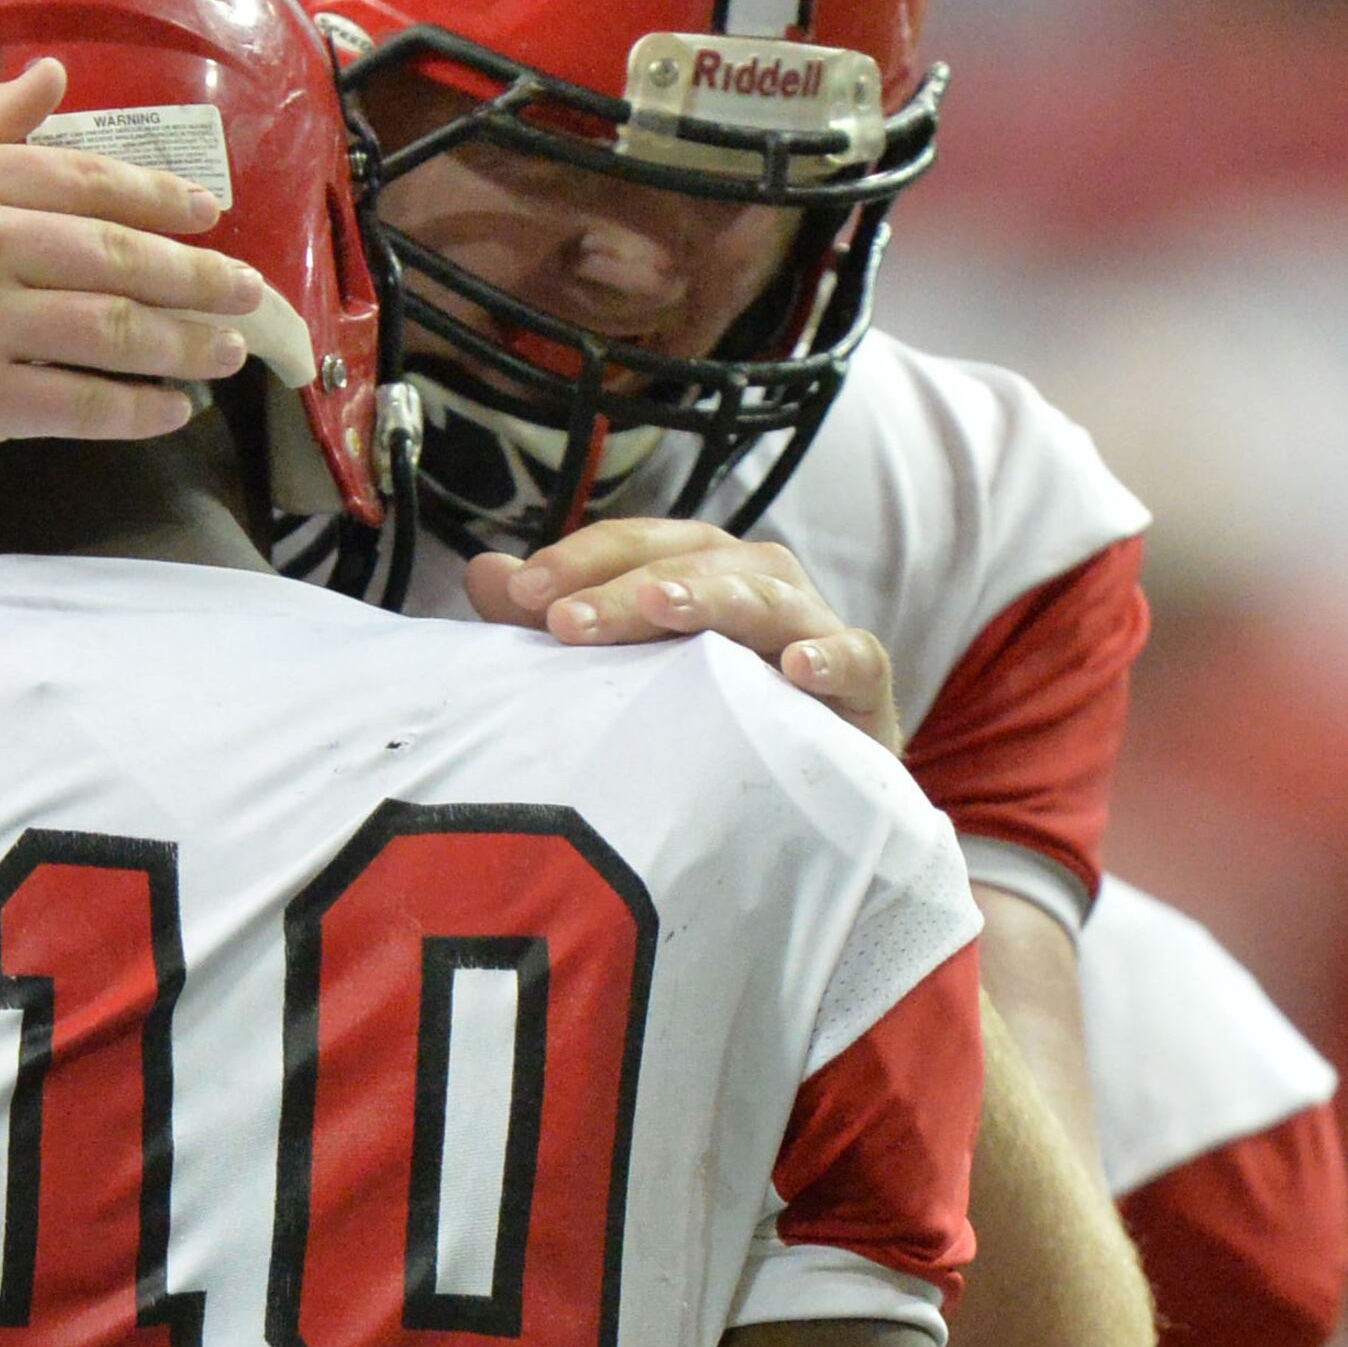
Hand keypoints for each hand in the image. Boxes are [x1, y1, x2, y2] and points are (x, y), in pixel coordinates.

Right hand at [0, 60, 269, 494]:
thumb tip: (48, 79)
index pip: (89, 180)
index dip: (161, 199)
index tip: (208, 214)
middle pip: (121, 255)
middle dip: (198, 277)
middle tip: (246, 293)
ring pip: (114, 331)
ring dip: (183, 345)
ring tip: (223, 355)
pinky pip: (80, 402)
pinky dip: (134, 409)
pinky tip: (168, 411)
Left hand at [461, 519, 902, 753]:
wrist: (803, 801)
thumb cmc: (700, 718)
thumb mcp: (619, 672)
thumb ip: (555, 623)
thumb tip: (483, 574)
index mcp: (695, 569)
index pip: (633, 545)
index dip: (578, 560)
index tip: (519, 594)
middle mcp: (754, 585)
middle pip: (692, 564)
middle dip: (627, 587)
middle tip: (568, 621)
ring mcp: (811, 629)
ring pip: (766, 597)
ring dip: (715, 599)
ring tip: (666, 609)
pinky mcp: (864, 689)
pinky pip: (857, 659)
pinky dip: (830, 656)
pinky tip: (795, 667)